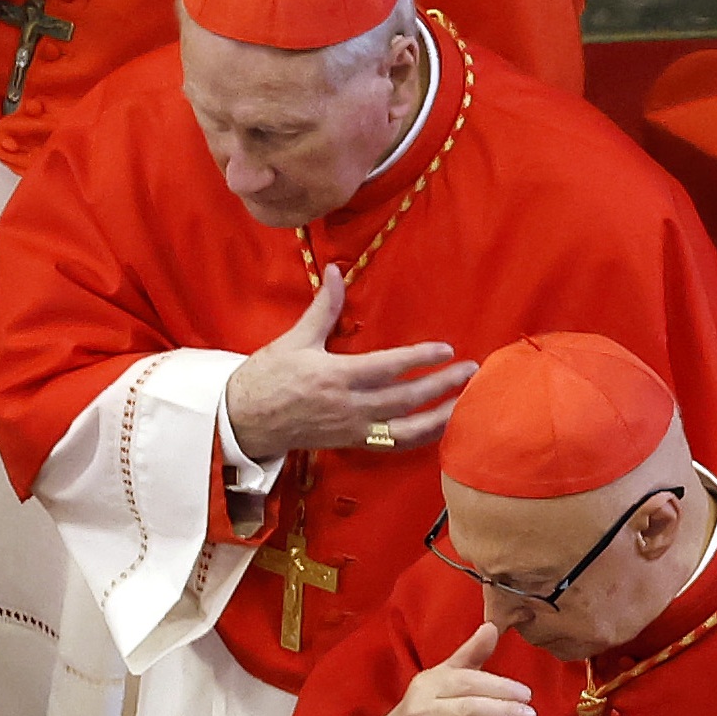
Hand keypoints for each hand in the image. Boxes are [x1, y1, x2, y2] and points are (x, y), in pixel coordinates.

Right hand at [219, 270, 470, 462]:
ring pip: (407, 428)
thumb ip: (322, 308)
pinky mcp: (354, 443)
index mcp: (336, 377)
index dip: (419, 359)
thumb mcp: (295, 340)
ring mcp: (354, 429)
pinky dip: (421, 438)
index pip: (388, 368)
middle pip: (406, 398)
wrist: (246, 421)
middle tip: (470, 371)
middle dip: (442, 386)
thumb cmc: (268, 377)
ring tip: (466, 403)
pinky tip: (440, 427)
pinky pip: (395, 444)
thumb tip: (334, 272)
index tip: (445, 350)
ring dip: (440, 417)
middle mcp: (350, 407)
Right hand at [351, 623, 536, 715]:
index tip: (525, 694)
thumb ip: (469, 656)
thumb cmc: (424, 710)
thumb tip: (492, 627)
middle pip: (468, 710)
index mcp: (428, 686)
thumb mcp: (441, 679)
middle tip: (531, 715)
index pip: (467, 683)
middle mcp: (423, 713)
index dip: (498, 687)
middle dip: (503, 712)